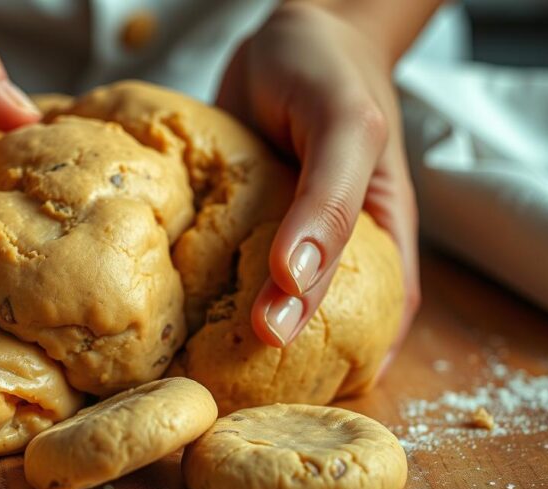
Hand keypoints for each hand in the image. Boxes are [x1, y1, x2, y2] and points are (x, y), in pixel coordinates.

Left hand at [217, 1, 420, 368]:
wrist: (289, 34)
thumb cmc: (331, 75)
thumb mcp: (344, 130)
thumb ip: (327, 204)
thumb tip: (292, 283)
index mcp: (380, 249)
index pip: (369, 330)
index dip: (331, 369)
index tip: (278, 395)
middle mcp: (329, 257)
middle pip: (305, 331)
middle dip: (263, 364)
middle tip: (214, 386)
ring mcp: (277, 246)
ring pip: (256, 308)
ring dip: (224, 338)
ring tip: (185, 369)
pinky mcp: (234, 228)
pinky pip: (217, 271)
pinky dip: (197, 294)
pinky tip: (167, 315)